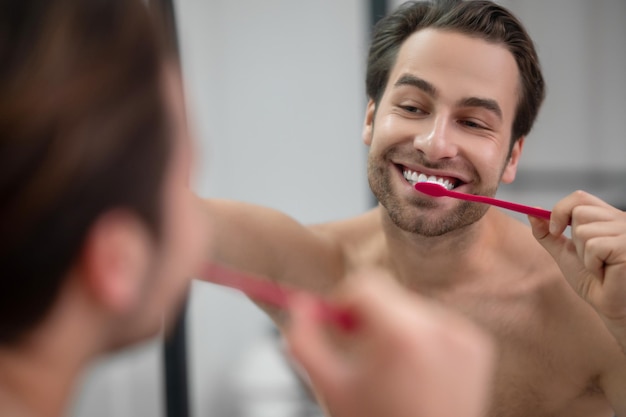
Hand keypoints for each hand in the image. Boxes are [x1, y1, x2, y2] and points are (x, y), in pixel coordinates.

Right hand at [284, 270, 494, 416]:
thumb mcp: (329, 387)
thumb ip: (305, 339)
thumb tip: (300, 303)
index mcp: (400, 334)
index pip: (366, 283)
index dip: (344, 300)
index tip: (339, 322)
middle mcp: (437, 327)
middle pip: (388, 295)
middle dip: (370, 317)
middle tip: (363, 351)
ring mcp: (462, 336)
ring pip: (412, 308)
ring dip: (396, 327)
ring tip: (394, 370)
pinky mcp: (478, 346)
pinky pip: (437, 323)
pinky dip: (423, 339)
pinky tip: (418, 374)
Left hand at [529, 191, 625, 332]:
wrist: (610, 305)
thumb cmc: (593, 280)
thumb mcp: (564, 252)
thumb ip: (548, 233)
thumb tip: (531, 212)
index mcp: (607, 217)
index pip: (579, 197)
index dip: (561, 211)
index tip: (555, 230)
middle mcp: (621, 219)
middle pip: (578, 211)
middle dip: (574, 240)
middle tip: (588, 258)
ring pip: (583, 230)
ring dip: (584, 255)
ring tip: (599, 266)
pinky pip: (594, 246)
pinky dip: (593, 263)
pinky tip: (605, 272)